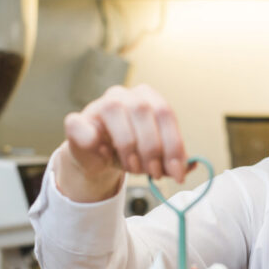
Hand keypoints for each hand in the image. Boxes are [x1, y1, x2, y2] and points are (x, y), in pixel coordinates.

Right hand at [55, 84, 187, 201]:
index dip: (174, 145)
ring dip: (128, 146)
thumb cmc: (130, 154)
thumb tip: (191, 166)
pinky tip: (104, 155)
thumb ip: (174, 161)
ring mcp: (98, 104)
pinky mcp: (77, 120)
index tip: (178, 173)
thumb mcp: (156, 159)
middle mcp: (124, 95)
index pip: (166, 113)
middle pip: (144, 111)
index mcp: (148, 98)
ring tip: (132, 167)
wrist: (98, 162)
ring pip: (115, 113)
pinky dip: (94, 142)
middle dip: (153, 148)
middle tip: (155, 173)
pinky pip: (81, 125)